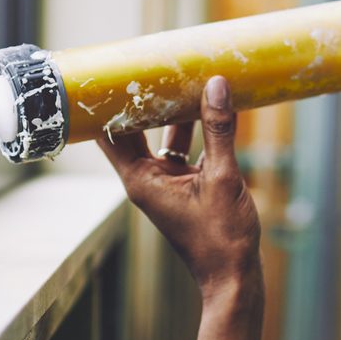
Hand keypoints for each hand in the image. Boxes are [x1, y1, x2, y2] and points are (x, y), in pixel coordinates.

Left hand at [97, 75, 261, 294]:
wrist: (233, 276)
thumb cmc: (221, 237)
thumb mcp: (222, 177)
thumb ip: (218, 130)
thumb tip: (216, 85)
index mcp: (141, 180)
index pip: (108, 134)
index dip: (107, 103)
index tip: (113, 72)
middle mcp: (146, 179)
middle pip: (133, 129)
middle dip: (143, 99)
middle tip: (152, 62)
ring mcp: (164, 182)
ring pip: (160, 136)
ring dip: (171, 111)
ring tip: (183, 76)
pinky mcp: (184, 186)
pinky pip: (182, 149)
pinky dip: (193, 129)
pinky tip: (209, 106)